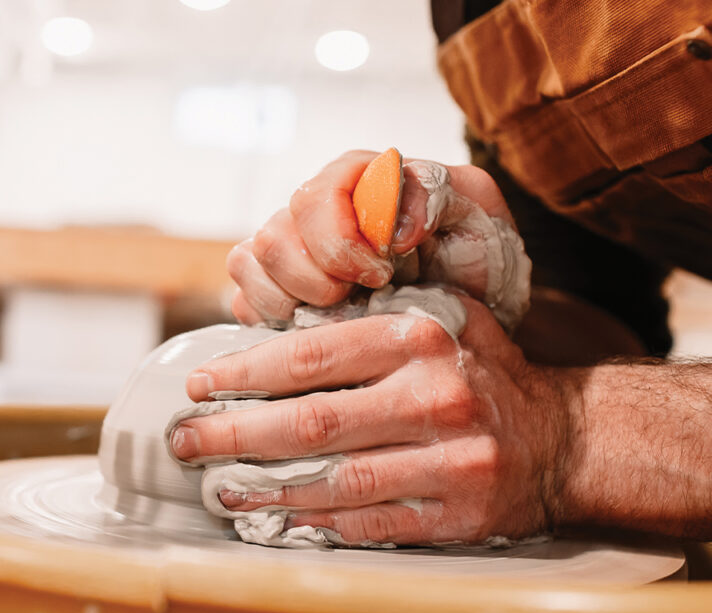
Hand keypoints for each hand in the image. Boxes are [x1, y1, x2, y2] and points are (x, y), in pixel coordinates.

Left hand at [168, 297, 565, 545]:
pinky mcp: (457, 513)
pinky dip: (318, 523)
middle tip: (186, 441)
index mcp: (420, 338)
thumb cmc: (479, 372)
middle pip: (311, 423)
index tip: (199, 385)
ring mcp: (449, 460)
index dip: (244, 373)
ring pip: (334, 481)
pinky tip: (280, 518)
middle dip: (235, 434)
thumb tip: (267, 333)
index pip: (311, 356)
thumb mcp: (438, 320)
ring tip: (220, 488)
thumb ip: (365, 319)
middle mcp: (435, 397)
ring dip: (266, 489)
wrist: (562, 439)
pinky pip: (370, 521)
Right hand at [227, 150, 517, 325]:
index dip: (339, 244)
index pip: (314, 199)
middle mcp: (313, 207)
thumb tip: (390, 224)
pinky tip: (315, 326)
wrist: (469, 310)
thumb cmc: (474, 256)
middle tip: (361, 298)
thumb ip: (436, 192)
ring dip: (291, 300)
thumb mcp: (477, 211)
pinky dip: (270, 318)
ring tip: (340, 314)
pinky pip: (242, 296)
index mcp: (355, 178)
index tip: (381, 275)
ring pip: (249, 264)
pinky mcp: (272, 288)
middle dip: (316, 280)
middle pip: (273, 236)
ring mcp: (287, 247)